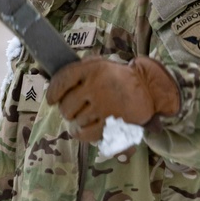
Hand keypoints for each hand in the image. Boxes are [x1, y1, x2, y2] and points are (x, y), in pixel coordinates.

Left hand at [45, 56, 179, 141]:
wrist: (148, 88)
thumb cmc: (117, 78)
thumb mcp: (99, 65)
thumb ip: (78, 72)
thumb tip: (54, 84)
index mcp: (92, 69)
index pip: (62, 80)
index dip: (53, 92)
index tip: (51, 99)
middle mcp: (97, 87)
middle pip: (66, 106)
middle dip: (67, 110)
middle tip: (75, 108)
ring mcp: (104, 107)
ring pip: (75, 121)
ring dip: (76, 122)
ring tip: (85, 116)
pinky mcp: (112, 124)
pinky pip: (86, 134)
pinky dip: (81, 134)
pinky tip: (83, 129)